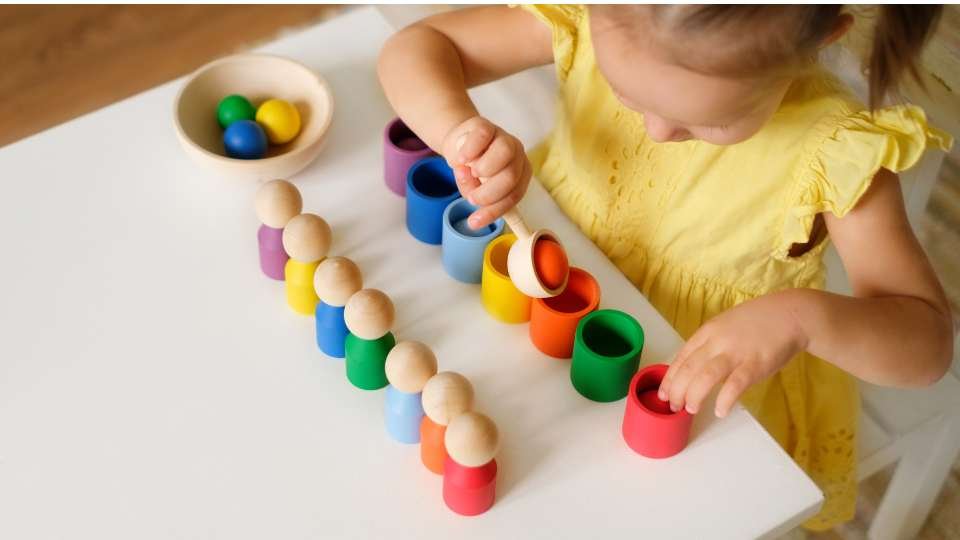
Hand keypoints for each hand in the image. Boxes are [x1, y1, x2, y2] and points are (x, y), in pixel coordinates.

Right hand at [441, 116, 530, 228]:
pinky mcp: (486, 125)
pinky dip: (470, 151)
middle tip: (471, 197)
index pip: (514, 195)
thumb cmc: (471, 170)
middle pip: (511, 176)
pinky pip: (482, 136)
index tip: (474, 222)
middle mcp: (517, 156)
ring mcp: (504, 138)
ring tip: (468, 173)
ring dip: (484, 169)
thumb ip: (473, 191)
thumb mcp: (473, 187)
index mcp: (520, 175)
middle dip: (488, 193)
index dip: (494, 211)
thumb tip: (471, 192)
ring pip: (504, 152)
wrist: (459, 144)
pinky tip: (461, 160)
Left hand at [658, 291, 808, 417]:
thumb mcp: (726, 326)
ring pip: (705, 377)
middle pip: (688, 369)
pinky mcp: (755, 364)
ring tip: (691, 409)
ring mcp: (736, 352)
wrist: (791, 314)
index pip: (681, 357)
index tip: (664, 393)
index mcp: (708, 331)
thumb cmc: (758, 322)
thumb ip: (710, 344)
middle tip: (674, 406)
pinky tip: (720, 411)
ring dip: (694, 396)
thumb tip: (695, 367)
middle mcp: (717, 341)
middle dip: (677, 391)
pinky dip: (724, 400)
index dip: (670, 378)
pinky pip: (735, 385)